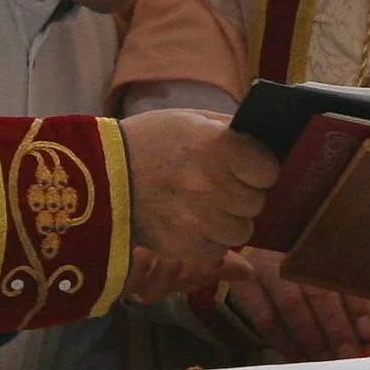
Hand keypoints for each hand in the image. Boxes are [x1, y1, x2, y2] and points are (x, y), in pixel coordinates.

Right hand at [121, 108, 278, 294]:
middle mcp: (211, 185)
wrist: (100, 175)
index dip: (261, 168)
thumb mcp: (191, 119)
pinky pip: (218, 250)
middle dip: (244, 195)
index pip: (269, 169)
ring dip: (229, 221)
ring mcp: (198, 220)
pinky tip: (191, 223)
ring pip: (242, 231)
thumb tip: (266, 140)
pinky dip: (210, 241)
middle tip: (222, 187)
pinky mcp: (184, 247)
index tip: (249, 167)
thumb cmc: (151, 141)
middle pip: (257, 202)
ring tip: (207, 207)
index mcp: (217, 147)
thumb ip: (231, 129)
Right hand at [221, 247, 369, 360]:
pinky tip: (300, 359)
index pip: (344, 277)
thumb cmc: (301, 278)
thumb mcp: (327, 280)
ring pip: (293, 305)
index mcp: (321, 247)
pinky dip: (286, 343)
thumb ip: (350, 301)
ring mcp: (266, 268)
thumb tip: (369, 335)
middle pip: (319, 292)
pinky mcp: (245, 287)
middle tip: (349, 357)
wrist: (250, 266)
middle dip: (337, 329)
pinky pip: (267, 319)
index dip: (358, 307)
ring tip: (327, 362)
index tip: (369, 335)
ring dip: (313, 338)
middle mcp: (294, 253)